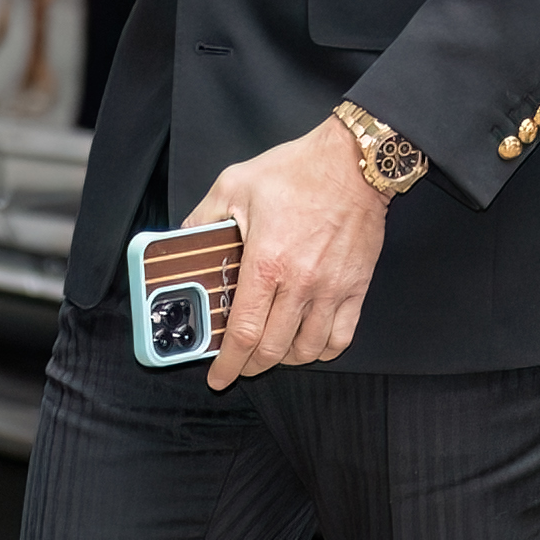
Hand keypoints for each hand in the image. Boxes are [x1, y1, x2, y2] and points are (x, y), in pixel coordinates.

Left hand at [189, 117, 389, 387]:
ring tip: (271, 353)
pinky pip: (341, 337)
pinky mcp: (356, 287)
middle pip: (274, 349)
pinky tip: (309, 345)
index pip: (243, 332)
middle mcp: (300, 283)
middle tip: (241, 364)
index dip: (228, 363)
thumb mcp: (234, 185)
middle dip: (252, 365)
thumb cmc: (297, 171)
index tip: (218, 377)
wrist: (353, 162)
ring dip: (285, 360)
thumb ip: (204, 217)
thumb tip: (183, 238)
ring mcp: (332, 289)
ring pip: (307, 349)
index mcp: (266, 263)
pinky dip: (323, 350)